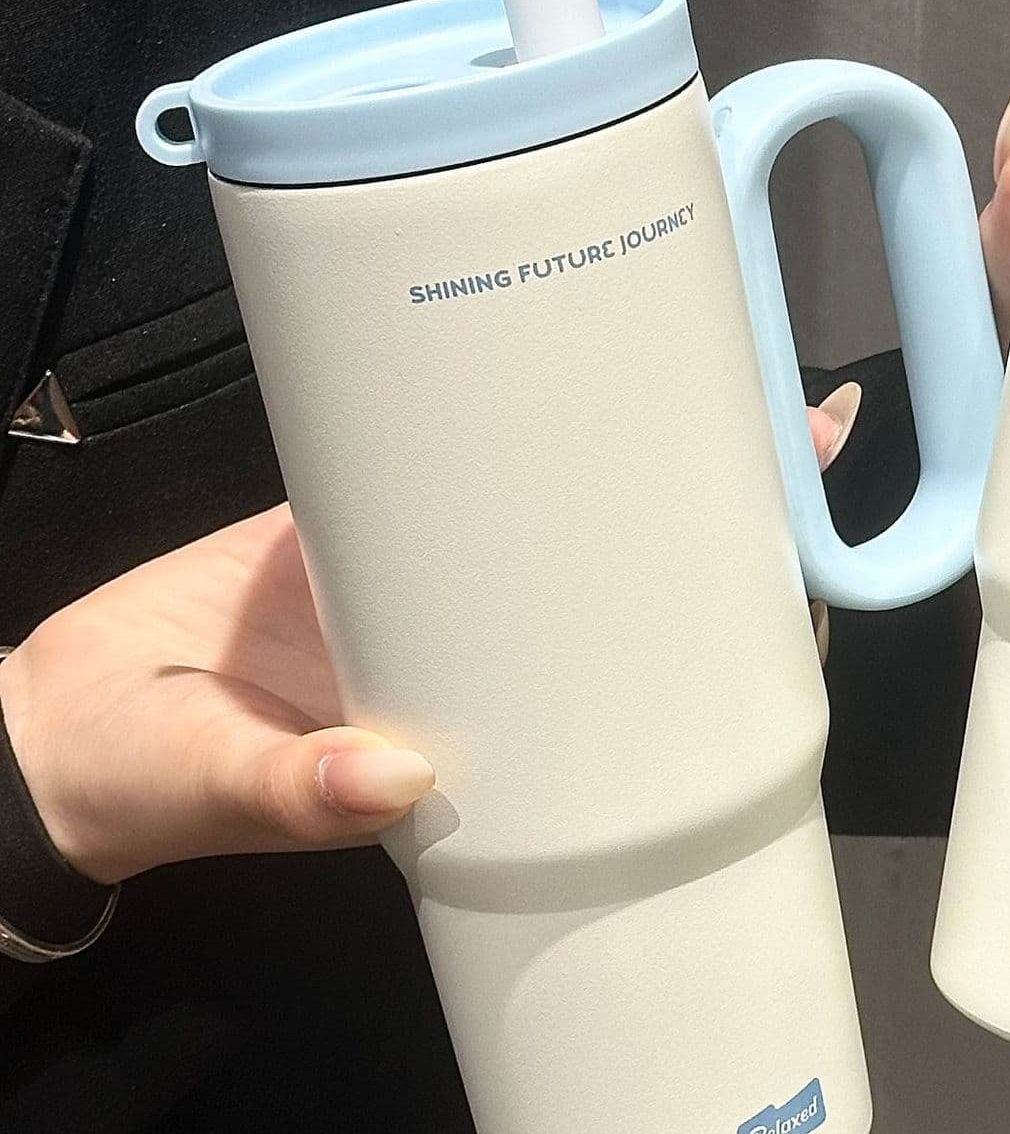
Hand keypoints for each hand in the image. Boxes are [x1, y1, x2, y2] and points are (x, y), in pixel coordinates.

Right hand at [0, 395, 862, 885]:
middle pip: (644, 573)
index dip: (741, 630)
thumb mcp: (222, 788)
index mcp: (496, 726)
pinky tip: (573, 340)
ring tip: (730, 363)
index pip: (654, 685)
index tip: (812, 568)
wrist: (66, 719)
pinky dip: (522, 399)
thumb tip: (385, 781)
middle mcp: (492, 642)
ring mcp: (440, 568)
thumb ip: (295, 793)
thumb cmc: (145, 780)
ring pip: (577, 501)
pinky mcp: (370, 509)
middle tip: (808, 423)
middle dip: (727, 501)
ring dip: (651, 437)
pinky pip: (469, 448)